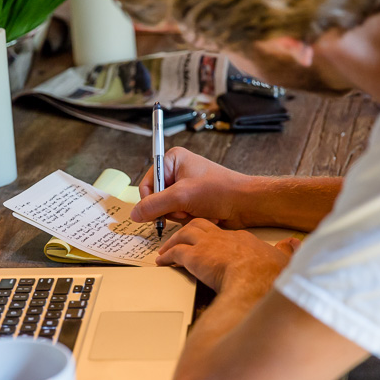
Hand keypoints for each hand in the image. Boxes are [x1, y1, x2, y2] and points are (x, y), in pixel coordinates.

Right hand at [132, 147, 252, 227]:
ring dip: (182, 216)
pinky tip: (203, 214)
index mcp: (172, 160)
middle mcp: (177, 172)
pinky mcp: (193, 201)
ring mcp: (185, 188)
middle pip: (156, 199)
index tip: (161, 210)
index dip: (151, 200)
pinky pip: (180, 215)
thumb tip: (134, 214)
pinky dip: (189, 219)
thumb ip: (154, 205)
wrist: (245, 204)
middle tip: (185, 210)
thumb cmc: (219, 191)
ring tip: (198, 211)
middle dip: (171, 210)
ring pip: (168, 210)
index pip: (147, 183)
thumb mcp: (182, 196)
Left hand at [157, 218, 300, 293]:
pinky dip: (167, 256)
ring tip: (167, 249)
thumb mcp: (284, 258)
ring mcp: (208, 245)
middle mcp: (223, 237)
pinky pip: (176, 253)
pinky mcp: (195, 257)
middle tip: (182, 238)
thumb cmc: (269, 273)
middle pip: (201, 225)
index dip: (216, 238)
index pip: (225, 233)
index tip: (212, 244)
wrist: (256, 279)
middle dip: (190, 231)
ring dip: (174, 241)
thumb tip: (293, 244)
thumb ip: (287, 250)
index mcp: (242, 239)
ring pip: (185, 234)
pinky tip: (163, 262)